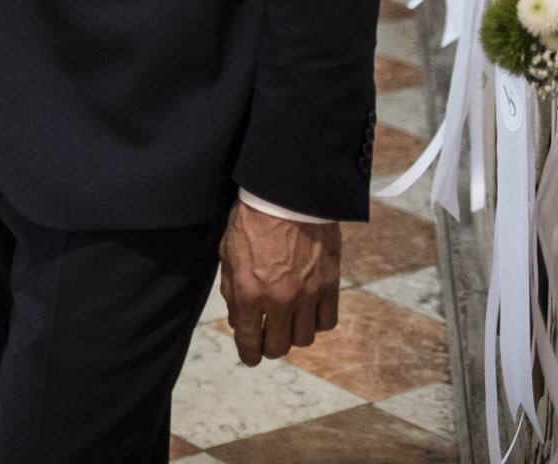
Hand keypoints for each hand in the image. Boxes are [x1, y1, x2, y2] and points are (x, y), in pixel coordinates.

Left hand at [217, 201, 340, 364]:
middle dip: (270, 347)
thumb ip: (232, 290)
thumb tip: (239, 319)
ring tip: (287, 322)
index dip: (249, 354)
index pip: (249, 339)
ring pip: (304, 339)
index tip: (250, 358)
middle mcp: (279, 299)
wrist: (287, 198)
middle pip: (279, 346)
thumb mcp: (228, 254)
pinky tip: (308, 312)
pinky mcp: (329, 287)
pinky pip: (326, 322)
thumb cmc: (252, 221)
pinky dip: (316, 323)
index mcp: (248, 291)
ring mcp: (307, 295)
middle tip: (267, 340)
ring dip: (294, 335)